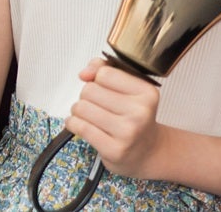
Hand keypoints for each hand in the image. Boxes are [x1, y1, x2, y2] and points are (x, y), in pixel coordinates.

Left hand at [66, 59, 163, 177]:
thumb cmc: (134, 117)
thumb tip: (84, 74)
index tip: (104, 88)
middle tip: (98, 106)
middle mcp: (140, 113)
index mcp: (147, 93)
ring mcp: (128, 133)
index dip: (98, 79)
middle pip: (90, 90)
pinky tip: (80, 125)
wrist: (148, 152)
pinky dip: (73, 123)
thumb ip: (104, 69)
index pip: (104, 73)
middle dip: (87, 96)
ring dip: (79, 110)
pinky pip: (80, 127)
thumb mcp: (128, 88)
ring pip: (81, 107)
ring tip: (90, 117)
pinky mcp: (114, 150)